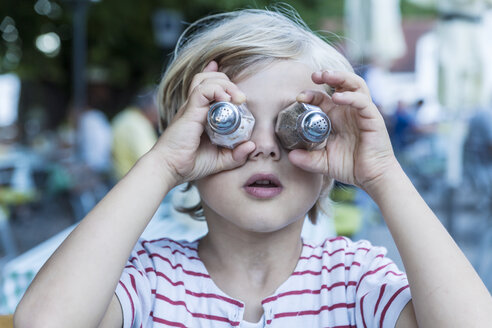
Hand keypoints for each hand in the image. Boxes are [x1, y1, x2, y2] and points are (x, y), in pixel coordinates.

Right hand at [150, 61, 254, 186]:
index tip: (235, 87)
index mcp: (200, 114)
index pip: (209, 87)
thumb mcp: (219, 161)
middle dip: (228, 82)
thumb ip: (236, 155)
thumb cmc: (190, 164)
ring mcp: (191, 107)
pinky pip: (203, 90)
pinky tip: (227, 100)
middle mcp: (195, 107)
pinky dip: (217, 90)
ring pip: (206, 80)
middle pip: (209, 78)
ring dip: (226, 84)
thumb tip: (252, 145)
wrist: (169, 169)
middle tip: (241, 99)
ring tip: (237, 99)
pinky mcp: (189, 111)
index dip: (222, 82)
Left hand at [288, 70, 397, 189]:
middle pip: (340, 84)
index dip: (311, 94)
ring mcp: (361, 112)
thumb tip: (290, 156)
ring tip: (327, 76)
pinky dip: (350, 97)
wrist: (371, 178)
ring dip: (341, 77)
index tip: (299, 97)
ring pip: (354, 85)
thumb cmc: (350, 167)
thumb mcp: (323, 162)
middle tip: (314, 75)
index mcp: (336, 118)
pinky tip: (338, 98)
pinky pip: (362, 102)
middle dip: (328, 76)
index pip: (323, 98)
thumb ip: (307, 159)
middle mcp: (348, 111)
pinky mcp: (372, 118)